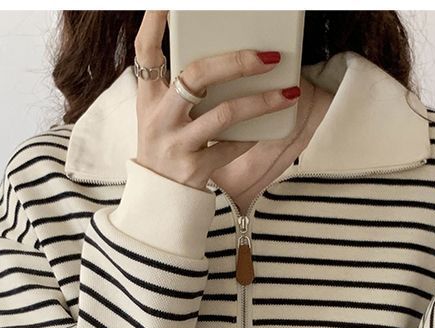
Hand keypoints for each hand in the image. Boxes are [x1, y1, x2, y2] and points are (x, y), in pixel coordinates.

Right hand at [132, 11, 300, 190]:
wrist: (157, 200)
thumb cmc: (166, 147)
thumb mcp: (160, 114)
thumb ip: (181, 87)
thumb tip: (227, 60)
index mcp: (149, 97)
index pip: (145, 50)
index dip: (155, 21)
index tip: (166, 1)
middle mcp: (160, 117)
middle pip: (196, 76)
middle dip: (237, 62)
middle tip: (268, 56)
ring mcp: (177, 143)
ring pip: (224, 114)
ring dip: (261, 102)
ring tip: (288, 93)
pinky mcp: (194, 168)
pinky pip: (230, 147)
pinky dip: (250, 137)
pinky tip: (268, 128)